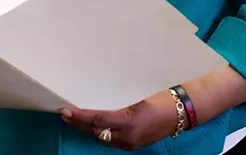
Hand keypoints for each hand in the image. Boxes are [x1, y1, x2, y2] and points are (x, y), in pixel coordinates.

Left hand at [61, 90, 177, 150]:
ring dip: (88, 129)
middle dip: (80, 124)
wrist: (180, 113)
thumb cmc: (161, 99)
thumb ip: (118, 105)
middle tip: (65, 114)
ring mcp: (131, 143)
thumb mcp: (138, 99)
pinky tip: (92, 126)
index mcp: (129, 122)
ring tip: (74, 120)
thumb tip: (98, 103)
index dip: (81, 116)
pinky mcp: (133, 145)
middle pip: (97, 132)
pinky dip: (100, 132)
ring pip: (102, 138)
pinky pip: (111, 140)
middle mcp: (128, 136)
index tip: (67, 111)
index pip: (99, 119)